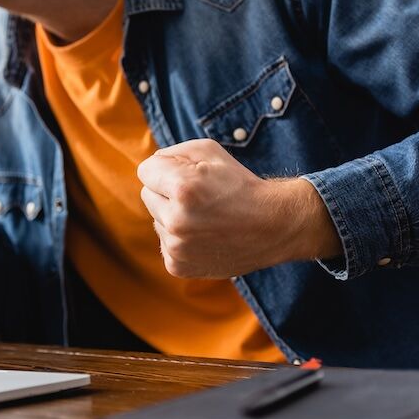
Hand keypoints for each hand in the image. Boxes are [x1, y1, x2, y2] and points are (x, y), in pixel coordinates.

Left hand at [137, 139, 340, 278]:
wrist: (273, 226)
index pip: (145, 170)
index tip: (187, 176)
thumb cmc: (240, 184)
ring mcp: (176, 247)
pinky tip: (204, 235)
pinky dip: (179, 238)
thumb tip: (149, 166)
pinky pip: (164, 242)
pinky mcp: (178, 266)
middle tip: (199, 197)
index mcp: (183, 188)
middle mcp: (176, 220)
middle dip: (167, 192)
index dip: (166, 169)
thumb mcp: (209, 152)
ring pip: (156, 220)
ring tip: (205, 218)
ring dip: (173, 216)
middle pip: (147, 195)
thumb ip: (171, 153)